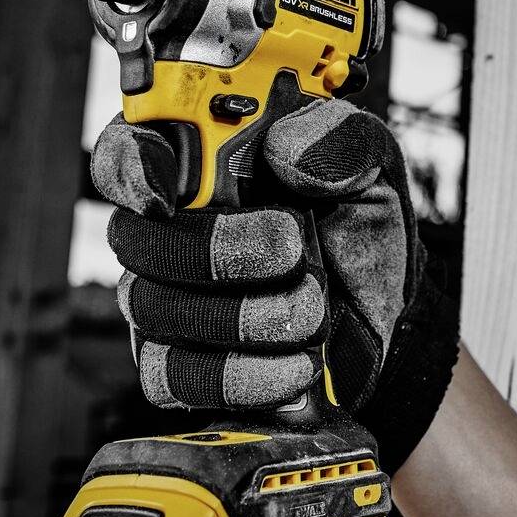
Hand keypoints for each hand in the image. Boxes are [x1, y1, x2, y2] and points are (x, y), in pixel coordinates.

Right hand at [90, 79, 459, 466]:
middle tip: (290, 248)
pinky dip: (246, 374)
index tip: (164, 192)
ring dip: (247, 315)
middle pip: (139, 242)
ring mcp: (164, 302)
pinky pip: (178, 378)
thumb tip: (286, 147)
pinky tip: (298, 362)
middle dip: (217, 250)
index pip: (127, 151)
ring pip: (156, 312)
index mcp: (197, 161)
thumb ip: (336, 138)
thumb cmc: (356, 224)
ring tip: (314, 308)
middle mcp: (165, 230)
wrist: (389, 310)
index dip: (130, 168)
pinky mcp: (180, 367)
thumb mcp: (369, 162)